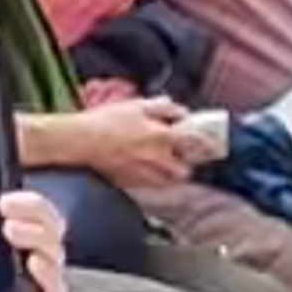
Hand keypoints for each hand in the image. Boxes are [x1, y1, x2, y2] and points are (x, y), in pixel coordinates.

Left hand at [0, 182, 64, 291]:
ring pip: (57, 250)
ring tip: (11, 230)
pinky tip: (32, 262)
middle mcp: (24, 263)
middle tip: (8, 204)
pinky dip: (49, 271)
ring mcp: (34, 289)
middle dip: (36, 207)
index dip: (25, 196)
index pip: (28, 211)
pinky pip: (57, 289)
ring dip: (40, 233)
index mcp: (2, 247)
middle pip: (50, 224)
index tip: (2, 190)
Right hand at [55, 90, 202, 197]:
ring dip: (171, 174)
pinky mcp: (130, 184)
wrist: (81, 141)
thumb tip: (180, 112)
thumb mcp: (138, 105)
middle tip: (183, 155)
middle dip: (186, 164)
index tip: (210, 145)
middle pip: (184, 171)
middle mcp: (157, 160)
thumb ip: (163, 108)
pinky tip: (146, 169)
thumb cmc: (107, 120)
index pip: (194, 144)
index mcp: (162, 137)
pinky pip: (150, 186)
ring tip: (166, 164)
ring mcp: (144, 175)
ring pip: (168, 182)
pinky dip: (154, 180)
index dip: (206, 144)